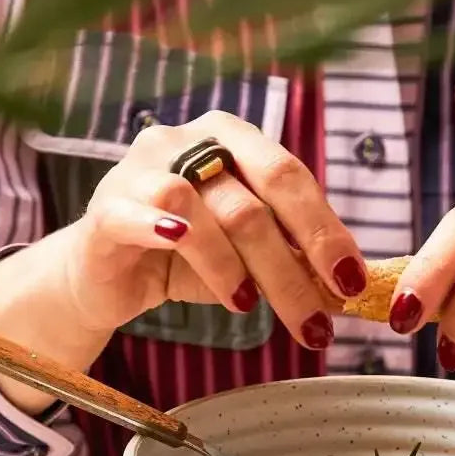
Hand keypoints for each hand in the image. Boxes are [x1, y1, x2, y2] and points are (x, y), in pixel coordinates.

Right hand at [57, 111, 364, 349]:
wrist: (102, 276)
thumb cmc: (180, 260)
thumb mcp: (246, 261)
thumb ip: (290, 262)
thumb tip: (346, 291)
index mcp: (230, 139)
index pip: (288, 176)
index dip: (324, 230)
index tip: (351, 282)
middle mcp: (186, 141)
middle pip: (252, 198)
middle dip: (290, 263)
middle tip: (316, 316)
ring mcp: (141, 169)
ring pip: (201, 209)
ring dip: (232, 264)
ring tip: (247, 304)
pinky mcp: (107, 208)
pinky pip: (141, 216)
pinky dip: (167, 233)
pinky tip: (184, 254)